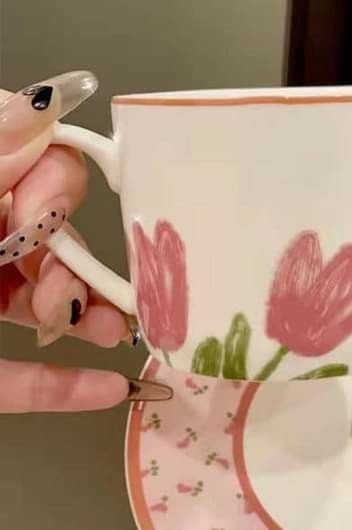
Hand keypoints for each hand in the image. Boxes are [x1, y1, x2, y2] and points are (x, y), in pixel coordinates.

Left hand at [0, 71, 166, 411]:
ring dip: (88, 323)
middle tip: (64, 296)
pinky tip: (112, 390)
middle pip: (51, 242)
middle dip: (77, 268)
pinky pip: (20, 382)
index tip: (43, 217)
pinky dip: (65, 387)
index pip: (34, 168)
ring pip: (42, 309)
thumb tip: (44, 98)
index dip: (54, 189)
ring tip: (111, 335)